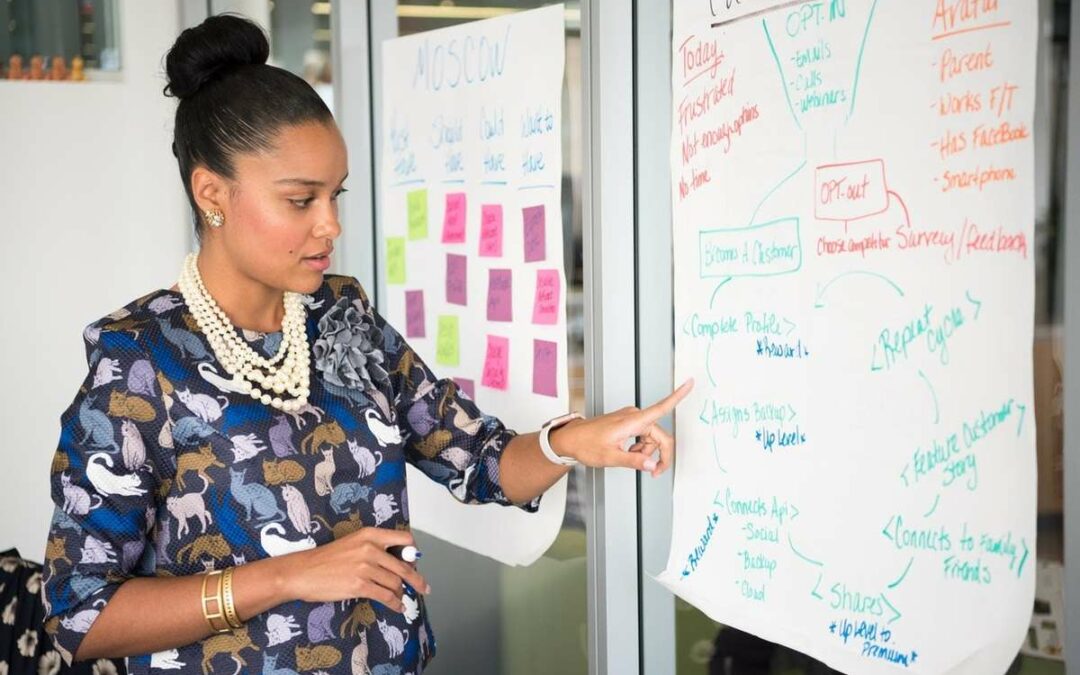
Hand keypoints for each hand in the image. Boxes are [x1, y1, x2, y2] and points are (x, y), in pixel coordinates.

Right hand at [284, 527, 429, 612]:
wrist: (303, 572)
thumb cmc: (326, 559)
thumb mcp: (353, 543)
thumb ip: (375, 549)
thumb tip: (397, 563)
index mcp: (370, 534)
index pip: (404, 540)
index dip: (413, 553)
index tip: (415, 562)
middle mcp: (371, 548)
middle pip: (404, 565)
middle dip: (416, 580)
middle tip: (424, 588)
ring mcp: (365, 567)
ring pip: (396, 583)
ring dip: (401, 594)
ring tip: (401, 599)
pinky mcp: (360, 585)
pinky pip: (386, 596)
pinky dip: (395, 604)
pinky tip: (397, 607)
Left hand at [551, 379, 693, 476]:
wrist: (570, 439)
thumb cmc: (586, 444)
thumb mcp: (610, 457)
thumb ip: (634, 461)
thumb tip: (652, 466)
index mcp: (632, 421)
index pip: (661, 407)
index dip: (678, 396)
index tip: (690, 383)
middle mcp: (634, 416)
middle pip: (660, 436)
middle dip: (660, 455)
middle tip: (654, 473)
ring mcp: (631, 419)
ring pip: (652, 438)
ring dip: (647, 452)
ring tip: (630, 460)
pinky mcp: (627, 423)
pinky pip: (643, 436)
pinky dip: (640, 447)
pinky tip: (628, 453)